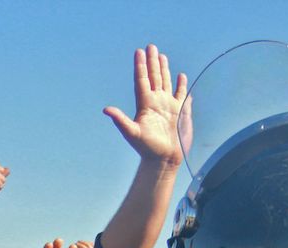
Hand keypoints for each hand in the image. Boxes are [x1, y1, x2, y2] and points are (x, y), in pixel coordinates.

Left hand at [103, 45, 187, 166]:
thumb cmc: (146, 148)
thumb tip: (105, 110)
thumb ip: (120, 120)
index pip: (141, 81)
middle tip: (150, 46)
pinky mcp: (179, 112)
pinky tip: (180, 76)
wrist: (163, 160)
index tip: (139, 52)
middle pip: (153, 77)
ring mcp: (167, 106)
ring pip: (165, 82)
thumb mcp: (132, 133)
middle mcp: (155, 103)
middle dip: (152, 62)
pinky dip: (181, 85)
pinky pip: (181, 94)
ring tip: (161, 56)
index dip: (140, 66)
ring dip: (164, 69)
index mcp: (145, 105)